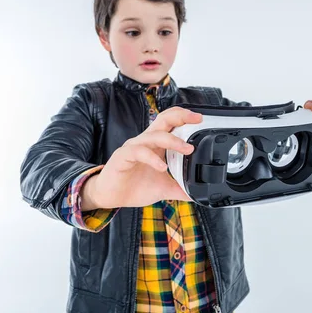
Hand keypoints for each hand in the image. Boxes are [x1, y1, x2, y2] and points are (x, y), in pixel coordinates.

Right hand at [84, 107, 202, 208]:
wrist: (110, 196)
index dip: (185, 117)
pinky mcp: (123, 156)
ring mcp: (134, 147)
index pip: (171, 122)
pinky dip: (152, 159)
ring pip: (154, 135)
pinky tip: (162, 167)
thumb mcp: (164, 188)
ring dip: (173, 140)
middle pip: (164, 119)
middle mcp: (145, 141)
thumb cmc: (134, 186)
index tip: (200, 119)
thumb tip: (197, 193)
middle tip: (197, 120)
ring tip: (187, 149)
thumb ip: (180, 188)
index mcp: (156, 144)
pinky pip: (138, 152)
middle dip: (181, 116)